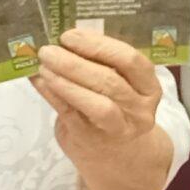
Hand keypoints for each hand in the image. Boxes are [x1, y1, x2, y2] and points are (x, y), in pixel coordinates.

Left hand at [31, 29, 162, 159]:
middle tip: (49, 50)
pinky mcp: (92, 140)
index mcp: (149, 87)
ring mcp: (118, 128)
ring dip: (65, 80)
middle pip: (110, 81)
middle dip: (75, 63)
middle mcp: (140, 109)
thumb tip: (64, 39)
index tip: (70, 35)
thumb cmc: (114, 106)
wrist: (116, 154)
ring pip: (95, 103)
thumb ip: (101, 63)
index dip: (100, 45)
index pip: (131, 61)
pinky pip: (71, 115)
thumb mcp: (120, 84)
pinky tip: (40, 81)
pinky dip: (53, 95)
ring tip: (44, 66)